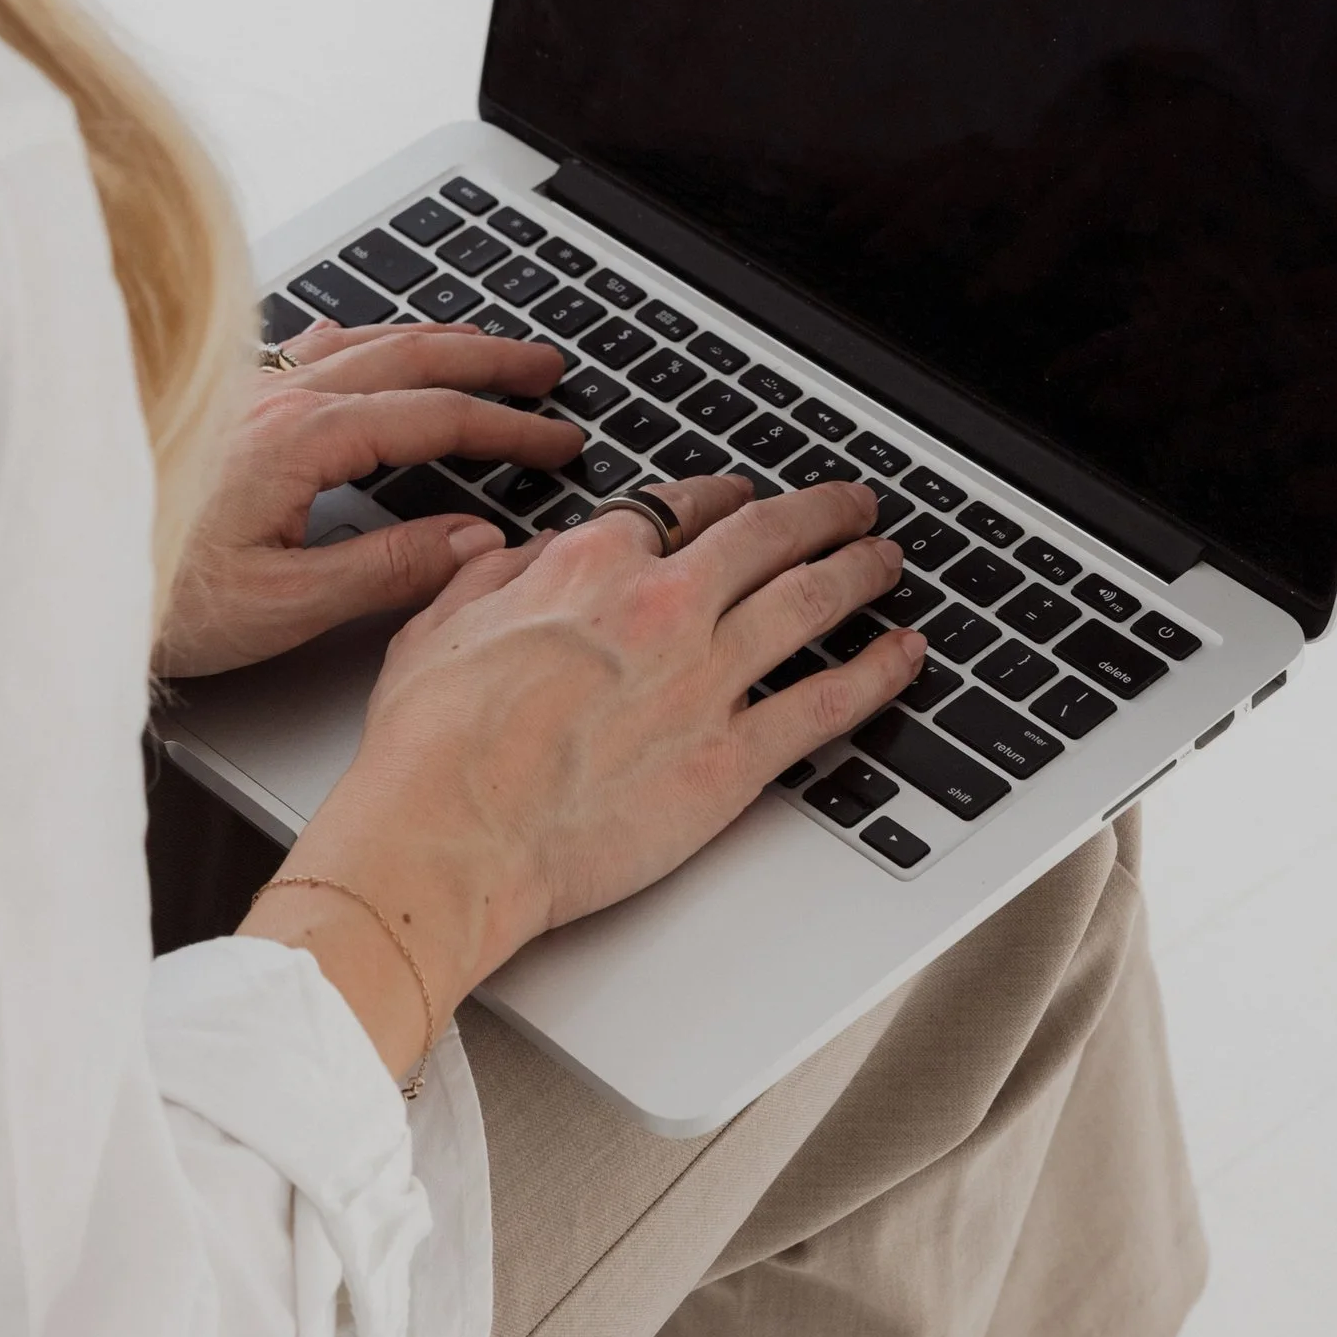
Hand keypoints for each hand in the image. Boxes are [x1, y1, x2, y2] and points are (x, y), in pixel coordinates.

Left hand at [156, 320, 583, 679]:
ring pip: (360, 339)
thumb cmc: (155, 598)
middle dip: (488, 357)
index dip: (507, 427)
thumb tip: (472, 542)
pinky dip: (360, 337)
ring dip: (432, 339)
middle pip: (408, 353)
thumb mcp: (284, 605)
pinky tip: (359, 339)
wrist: (53, 577)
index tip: (558, 440)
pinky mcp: (219, 403)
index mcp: (301, 439)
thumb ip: (387, 568)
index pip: (434, 418)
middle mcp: (274, 397)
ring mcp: (244, 390)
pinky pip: (307, 344)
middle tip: (548, 369)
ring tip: (483, 345)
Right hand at [238, 476, 924, 1072]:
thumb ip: (492, 577)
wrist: (452, 835)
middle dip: (818, 514)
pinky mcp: (734, 759)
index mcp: (590, 566)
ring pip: (811, 602)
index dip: (721, 500)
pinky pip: (829, 703)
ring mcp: (707, 679)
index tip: (741, 500)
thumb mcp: (438, 625)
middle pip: (765, 538)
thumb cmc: (431, 748)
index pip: (678, 510)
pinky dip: (879, 673)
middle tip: (851, 505)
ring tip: (887, 558)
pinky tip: (905, 653)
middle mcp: (662, 606)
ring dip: (859, 571)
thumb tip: (516, 553)